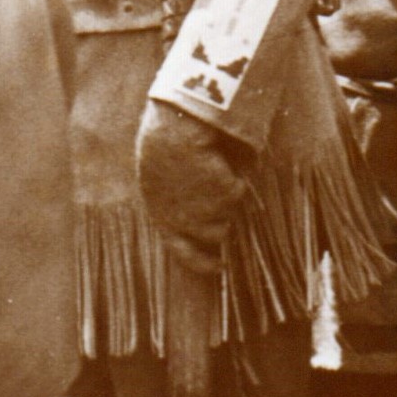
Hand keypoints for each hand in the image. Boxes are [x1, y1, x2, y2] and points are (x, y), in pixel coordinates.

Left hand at [135, 101, 248, 272]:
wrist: (173, 129)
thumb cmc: (163, 143)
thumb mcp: (159, 176)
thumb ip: (172, 199)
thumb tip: (197, 219)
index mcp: (160, 215)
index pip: (183, 252)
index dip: (203, 263)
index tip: (219, 267)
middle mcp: (182, 220)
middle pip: (217, 234)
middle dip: (224, 220)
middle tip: (224, 200)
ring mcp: (206, 210)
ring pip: (230, 211)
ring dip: (228, 195)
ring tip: (216, 169)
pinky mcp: (224, 197)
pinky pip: (238, 190)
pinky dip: (234, 176)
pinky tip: (219, 159)